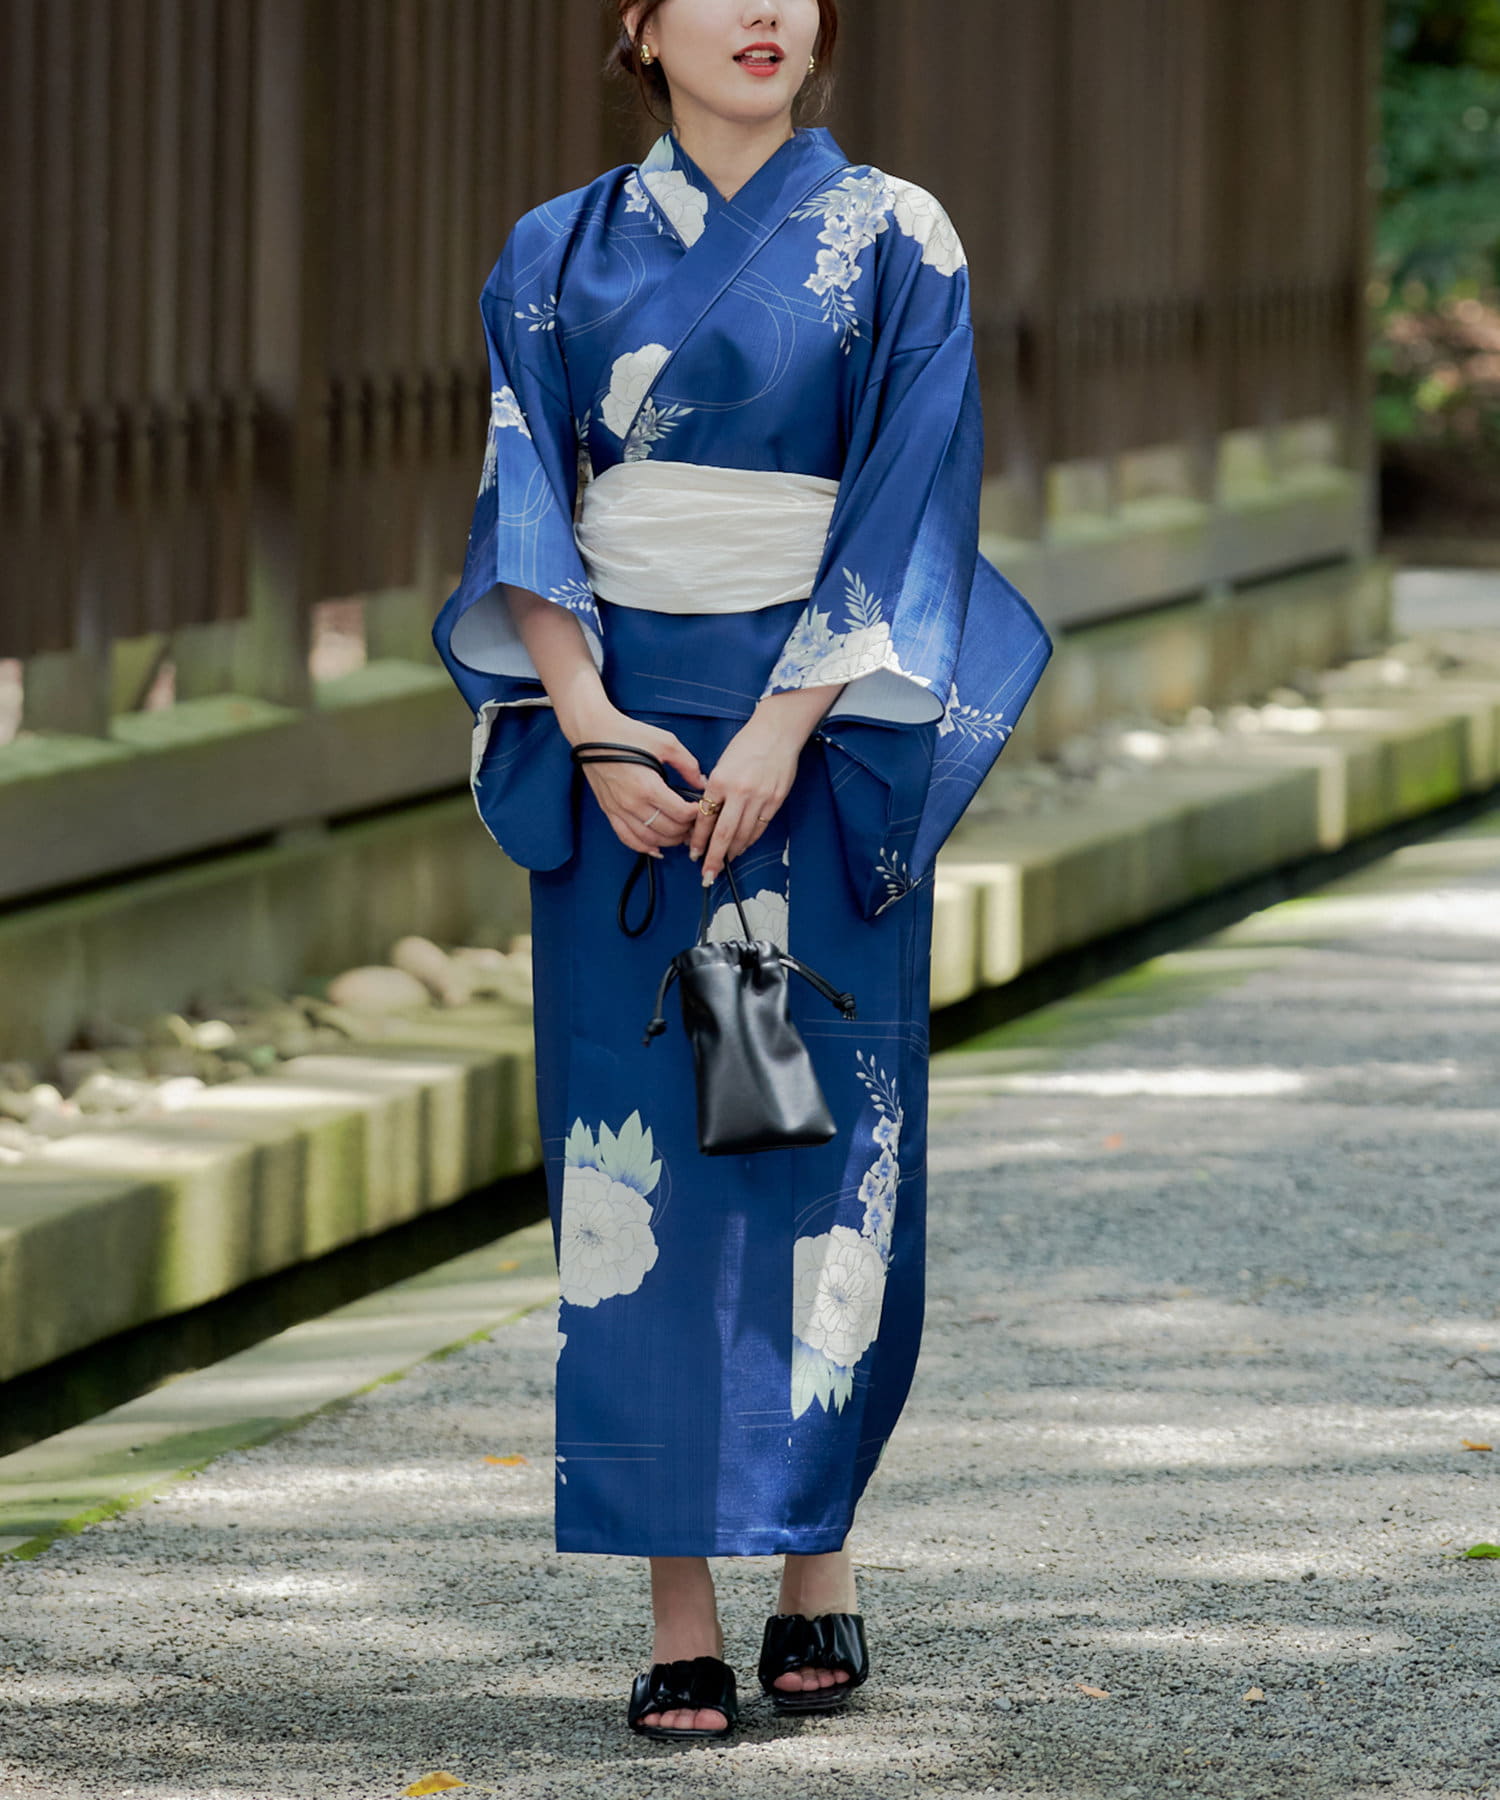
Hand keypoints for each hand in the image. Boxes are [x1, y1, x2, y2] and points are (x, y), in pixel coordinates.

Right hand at [563, 701, 705, 858]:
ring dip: (669, 841)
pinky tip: (656, 848)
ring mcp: (619, 810)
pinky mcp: (609, 811)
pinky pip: (627, 838)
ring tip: (682, 835)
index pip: (681, 813)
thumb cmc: (627, 734)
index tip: (702, 807)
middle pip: (668, 830)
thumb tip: (701, 782)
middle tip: (697, 823)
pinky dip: (644, 847)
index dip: (697, 814)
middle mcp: (632, 803)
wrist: (592, 733)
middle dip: (687, 829)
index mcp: (648, 786)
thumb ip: (688, 764)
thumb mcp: (666, 742)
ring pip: (650, 839)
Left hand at [690, 705, 807, 881]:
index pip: (705, 819)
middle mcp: (739, 792)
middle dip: (714, 858)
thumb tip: (707, 817)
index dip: (698, 840)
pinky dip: (750, 840)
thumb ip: (715, 791)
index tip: (694, 854)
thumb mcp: (722, 765)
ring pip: (744, 835)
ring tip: (725, 862)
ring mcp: (759, 798)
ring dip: (733, 852)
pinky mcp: (775, 801)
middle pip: (724, 835)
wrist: (777, 733)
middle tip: (707, 875)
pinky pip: (760, 828)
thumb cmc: (746, 745)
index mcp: (720, 781)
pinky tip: (742, 847)